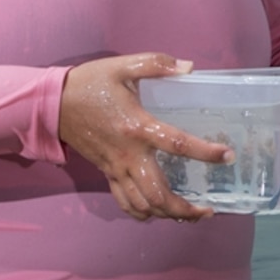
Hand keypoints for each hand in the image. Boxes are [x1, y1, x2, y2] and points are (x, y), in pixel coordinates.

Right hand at [59, 54, 226, 221]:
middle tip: (208, 210)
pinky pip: (125, 202)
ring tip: (190, 215)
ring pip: (143, 205)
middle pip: (158, 195)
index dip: (206, 153)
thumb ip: (157, 64)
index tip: (227, 156)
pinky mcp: (107, 173)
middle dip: (185, 209)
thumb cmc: (89, 84)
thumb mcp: (123, 66)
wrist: (52, 104)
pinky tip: (158, 212)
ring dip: (167, 215)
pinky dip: (143, 213)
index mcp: (138, 127)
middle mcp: (129, 155)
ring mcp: (117, 168)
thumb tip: (188, 67)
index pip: (178, 145)